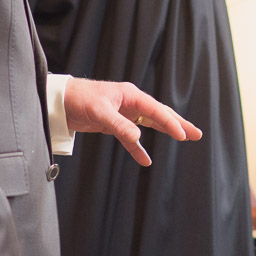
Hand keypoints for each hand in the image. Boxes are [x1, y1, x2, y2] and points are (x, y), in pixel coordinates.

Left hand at [61, 77, 201, 166]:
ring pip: (149, 124)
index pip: (156, 110)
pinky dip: (138, 148)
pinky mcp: (113, 124)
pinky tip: (146, 160)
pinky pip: (130, 137)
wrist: (59, 100)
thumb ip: (119, 125)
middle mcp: (130, 102)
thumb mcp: (99, 111)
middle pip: (159, 114)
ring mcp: (123, 113)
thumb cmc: (78, 98)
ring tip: (183, 139)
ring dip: (164, 132)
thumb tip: (138, 137)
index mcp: (130, 95)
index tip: (183, 135)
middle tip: (196, 134)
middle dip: (178, 124)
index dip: (171, 122)